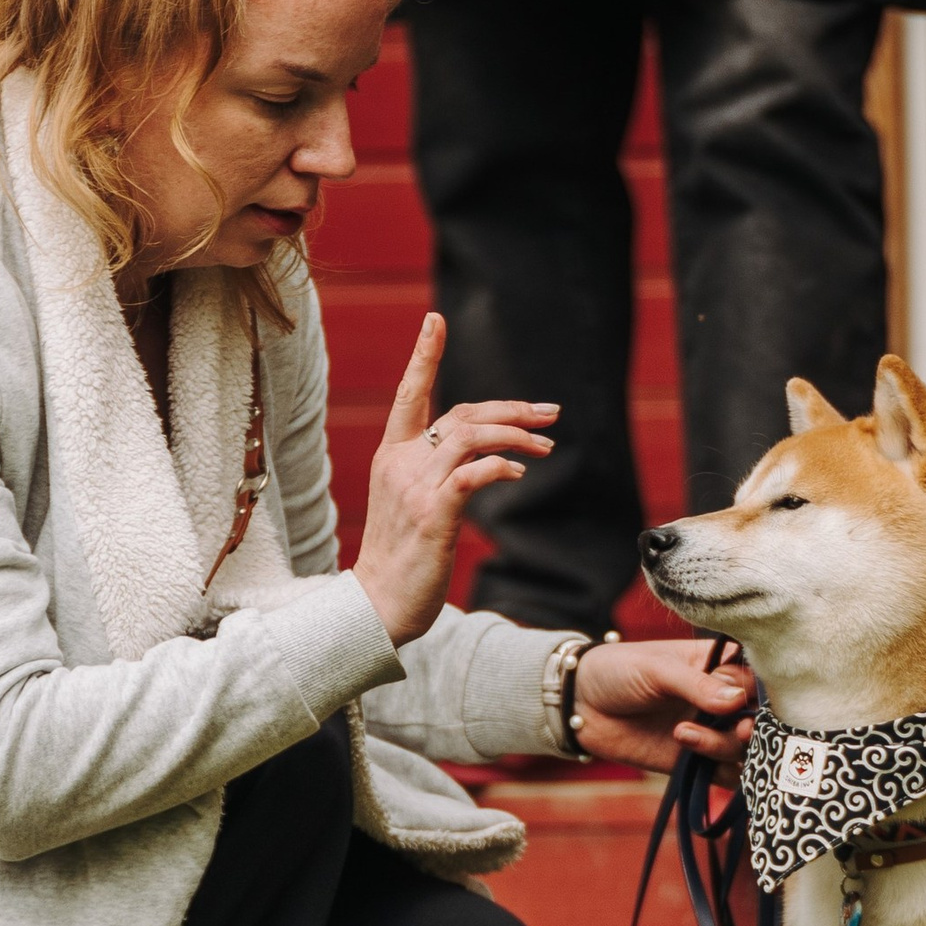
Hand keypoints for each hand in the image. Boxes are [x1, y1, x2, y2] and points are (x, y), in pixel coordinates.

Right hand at [351, 316, 554, 646]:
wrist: (376, 605)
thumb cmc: (400, 560)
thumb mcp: (412, 505)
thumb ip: (438, 475)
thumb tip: (488, 462)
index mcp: (391, 455)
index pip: (408, 394)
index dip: (424, 355)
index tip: (435, 320)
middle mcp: (400, 463)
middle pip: (462, 412)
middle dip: (512, 409)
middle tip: (549, 415)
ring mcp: (415, 487)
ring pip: (470, 434)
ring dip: (516, 436)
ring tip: (545, 449)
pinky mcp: (432, 513)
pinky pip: (473, 473)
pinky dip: (501, 466)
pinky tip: (517, 474)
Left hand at [563, 635, 751, 776]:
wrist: (580, 707)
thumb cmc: (618, 672)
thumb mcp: (657, 669)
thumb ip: (698, 684)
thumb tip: (738, 700)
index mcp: (720, 666)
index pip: (760, 680)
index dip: (756, 692)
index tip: (741, 697)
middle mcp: (723, 700)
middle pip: (761, 719)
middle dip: (753, 727)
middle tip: (739, 729)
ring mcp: (713, 732)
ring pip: (746, 750)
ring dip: (727, 747)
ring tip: (685, 733)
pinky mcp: (698, 763)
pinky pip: (728, 776)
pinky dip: (721, 772)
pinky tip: (691, 755)